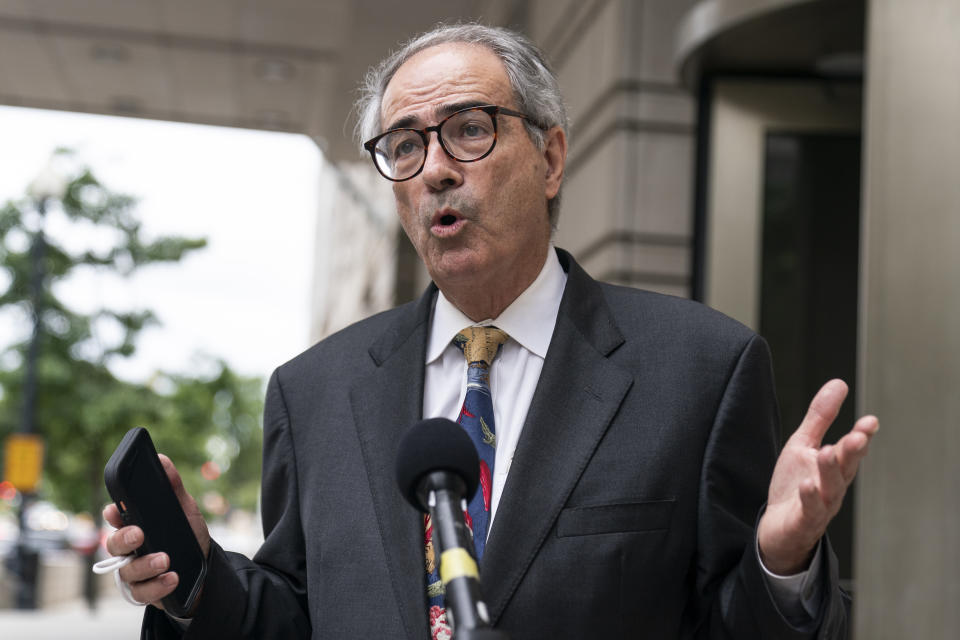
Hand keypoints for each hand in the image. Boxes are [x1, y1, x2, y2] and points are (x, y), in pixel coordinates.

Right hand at [103, 454, 210, 609]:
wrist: (205, 568)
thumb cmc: (187, 535)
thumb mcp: (184, 510)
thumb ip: (173, 488)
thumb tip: (162, 460)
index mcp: (136, 525)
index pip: (116, 518)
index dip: (112, 514)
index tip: (116, 510)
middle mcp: (130, 549)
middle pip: (114, 544)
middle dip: (124, 539)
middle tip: (139, 535)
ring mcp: (135, 571)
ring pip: (127, 571)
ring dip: (145, 565)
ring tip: (166, 559)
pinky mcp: (144, 591)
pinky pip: (142, 593)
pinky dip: (157, 586)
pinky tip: (172, 578)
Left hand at [757, 379, 877, 574]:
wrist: (779, 528)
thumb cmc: (794, 486)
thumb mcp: (803, 445)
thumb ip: (821, 417)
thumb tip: (839, 383)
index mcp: (834, 467)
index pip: (851, 449)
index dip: (861, 436)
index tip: (870, 421)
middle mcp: (832, 487)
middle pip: (846, 468)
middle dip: (852, 452)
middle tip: (857, 436)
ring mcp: (820, 506)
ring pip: (830, 489)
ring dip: (830, 471)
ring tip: (827, 453)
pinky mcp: (802, 522)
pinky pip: (809, 511)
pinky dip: (810, 498)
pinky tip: (807, 484)